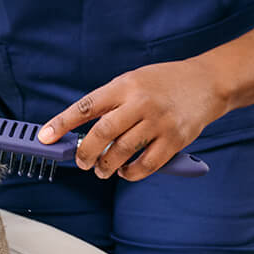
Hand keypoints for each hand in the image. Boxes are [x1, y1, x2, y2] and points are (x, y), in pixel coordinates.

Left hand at [38, 60, 223, 180]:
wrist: (207, 82)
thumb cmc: (164, 82)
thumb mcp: (133, 80)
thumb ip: (111, 101)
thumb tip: (80, 127)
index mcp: (125, 86)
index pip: (86, 105)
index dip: (62, 122)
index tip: (45, 137)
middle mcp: (140, 103)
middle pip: (102, 133)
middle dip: (84, 152)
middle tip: (80, 162)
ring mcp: (158, 122)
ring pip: (122, 151)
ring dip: (106, 165)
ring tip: (101, 169)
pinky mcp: (174, 139)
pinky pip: (146, 164)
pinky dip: (131, 173)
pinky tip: (125, 172)